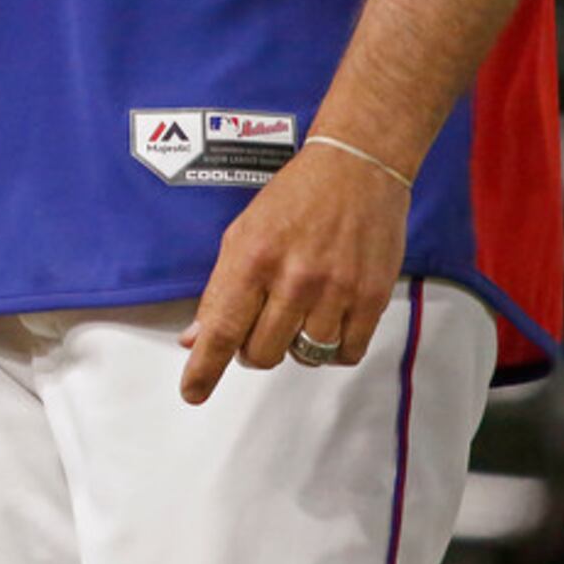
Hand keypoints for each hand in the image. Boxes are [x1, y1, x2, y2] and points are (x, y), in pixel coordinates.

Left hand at [177, 141, 409, 404]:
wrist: (356, 170)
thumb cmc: (293, 199)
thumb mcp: (242, 234)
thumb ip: (220, 290)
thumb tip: (194, 338)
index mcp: (251, 258)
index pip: (220, 327)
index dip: (204, 366)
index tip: (192, 392)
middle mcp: (292, 279)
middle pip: (261, 353)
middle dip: (253, 349)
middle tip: (260, 323)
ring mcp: (334, 291)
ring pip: (303, 357)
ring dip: (295, 345)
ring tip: (299, 310)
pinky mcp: (371, 298)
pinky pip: (346, 353)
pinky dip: (332, 349)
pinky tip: (328, 322)